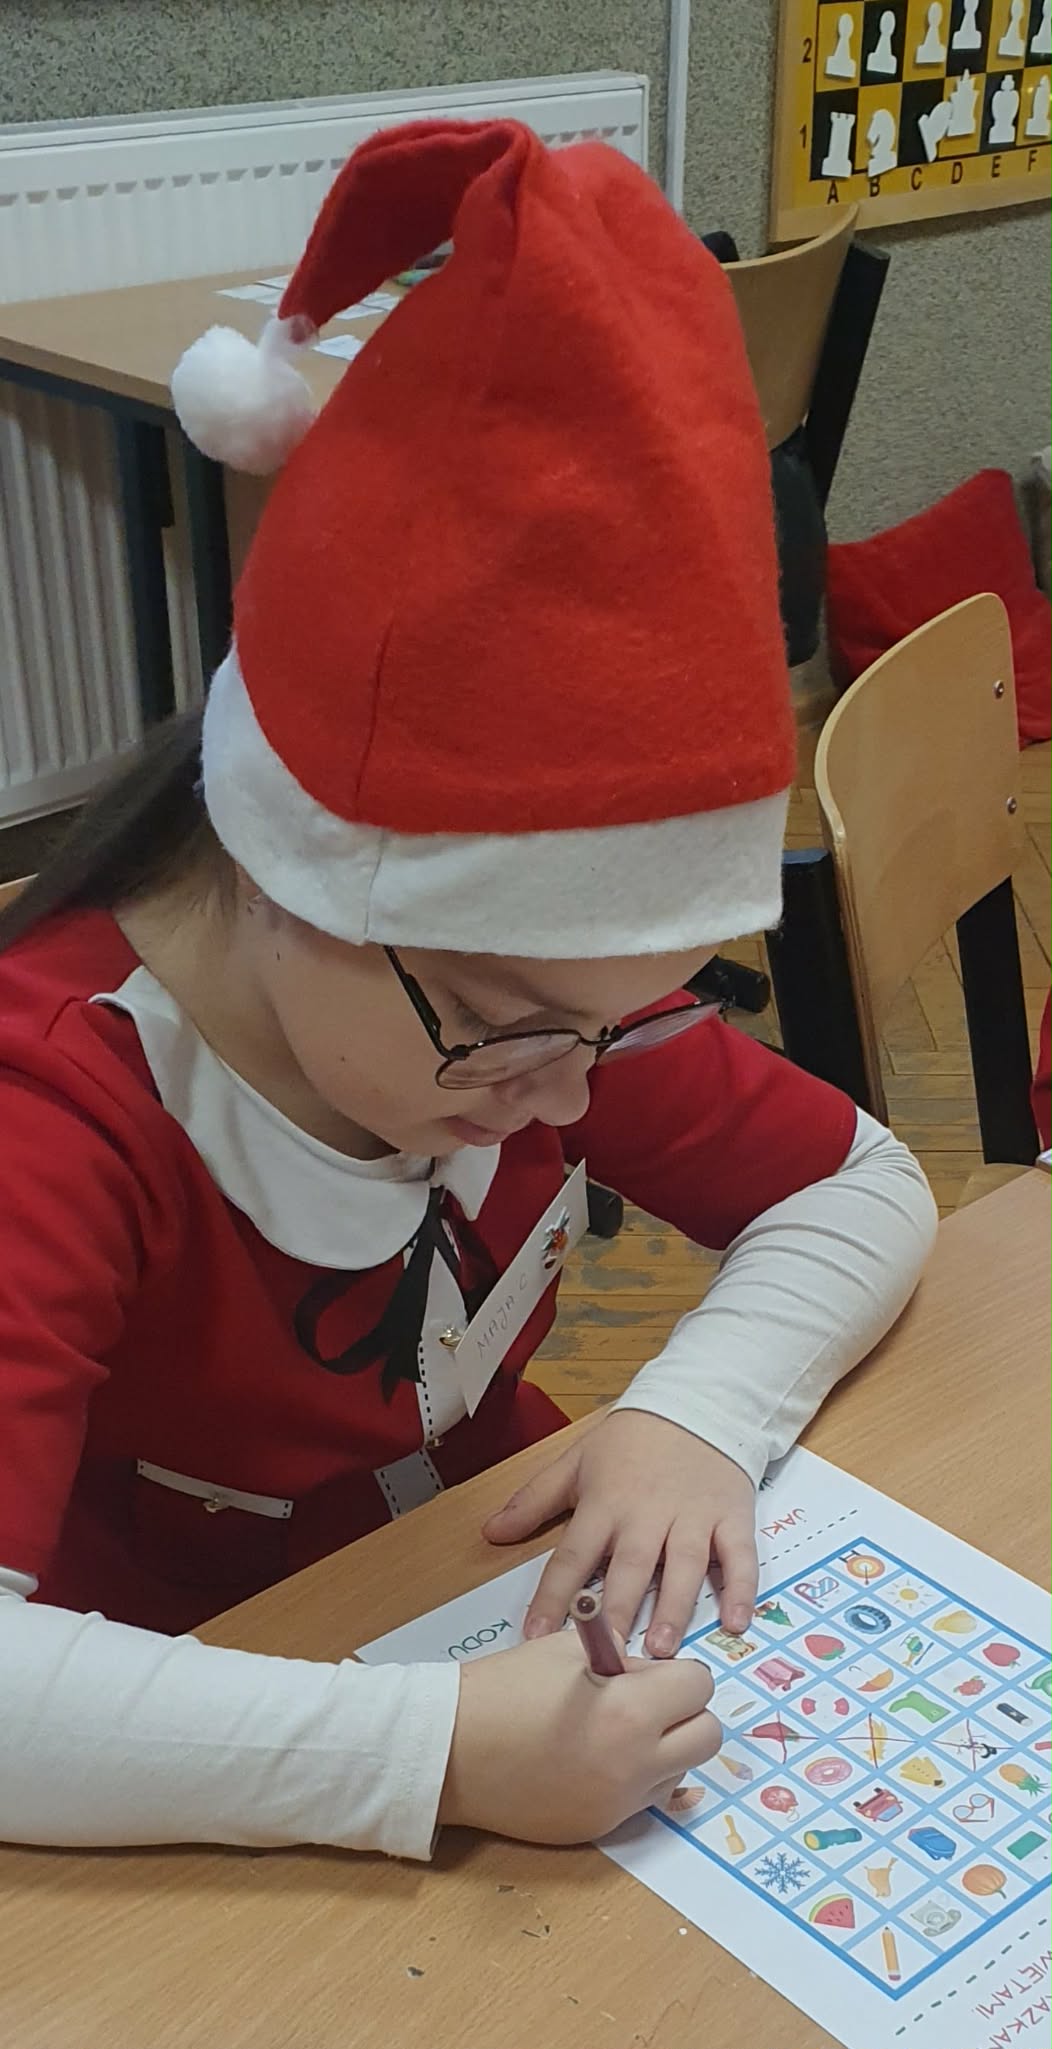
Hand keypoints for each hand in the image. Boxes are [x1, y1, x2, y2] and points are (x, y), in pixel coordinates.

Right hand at [438, 1627, 718, 1842]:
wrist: (451, 1751)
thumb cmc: (505, 1689)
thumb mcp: (567, 1651)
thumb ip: (621, 1658)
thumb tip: (650, 1671)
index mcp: (631, 1711)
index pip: (699, 1685)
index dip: (676, 1673)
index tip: (648, 1673)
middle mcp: (637, 1765)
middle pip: (707, 1736)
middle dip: (685, 1713)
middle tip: (647, 1703)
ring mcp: (620, 1804)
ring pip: (681, 1772)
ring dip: (664, 1750)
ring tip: (616, 1733)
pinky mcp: (601, 1829)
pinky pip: (645, 1802)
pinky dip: (635, 1780)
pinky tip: (598, 1763)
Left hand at [483, 1411, 757, 1654]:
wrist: (697, 1402)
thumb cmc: (631, 1439)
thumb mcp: (576, 1461)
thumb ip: (534, 1500)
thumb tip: (491, 1532)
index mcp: (605, 1503)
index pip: (573, 1555)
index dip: (554, 1596)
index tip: (538, 1636)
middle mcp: (648, 1514)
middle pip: (631, 1567)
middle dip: (619, 1611)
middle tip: (611, 1657)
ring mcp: (693, 1516)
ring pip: (684, 1566)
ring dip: (675, 1607)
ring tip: (664, 1649)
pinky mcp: (732, 1516)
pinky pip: (739, 1556)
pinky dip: (741, 1589)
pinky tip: (737, 1624)